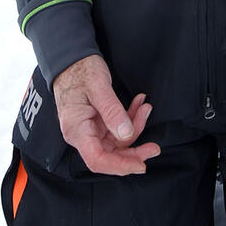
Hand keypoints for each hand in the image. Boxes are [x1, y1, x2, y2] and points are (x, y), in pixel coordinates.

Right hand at [53, 54, 160, 175]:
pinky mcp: (96, 123)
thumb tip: (126, 135)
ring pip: (117, 141)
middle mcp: (81, 135)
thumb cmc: (80, 70)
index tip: (141, 165)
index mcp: (76, 130)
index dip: (121, 166)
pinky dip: (130, 118)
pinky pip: (116, 129)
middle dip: (134, 151)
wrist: (71, 59)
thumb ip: (112, 112)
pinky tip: (138, 105)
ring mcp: (89, 130)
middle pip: (110, 155)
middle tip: (154, 147)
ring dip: (134, 127)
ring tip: (145, 108)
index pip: (98, 160)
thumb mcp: (99, 87)